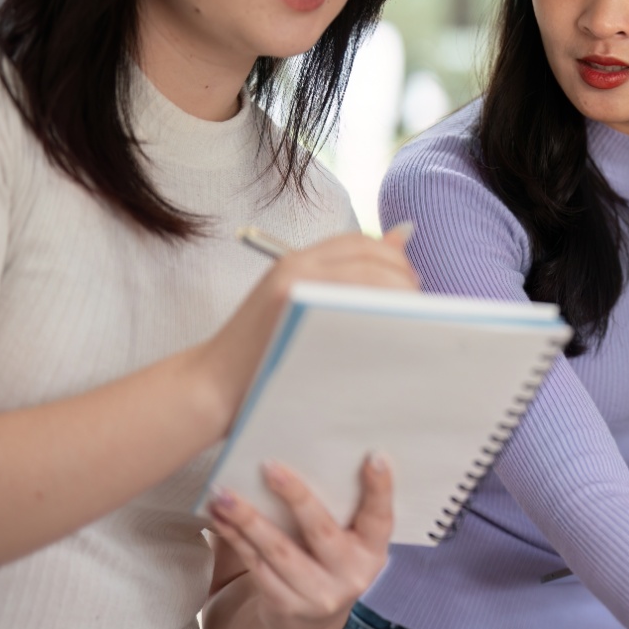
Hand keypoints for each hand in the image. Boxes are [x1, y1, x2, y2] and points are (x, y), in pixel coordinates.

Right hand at [200, 227, 417, 428]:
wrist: (211, 389)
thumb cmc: (262, 357)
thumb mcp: (300, 311)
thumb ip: (343, 284)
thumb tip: (403, 239)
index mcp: (298, 261)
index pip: (362, 245)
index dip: (395, 261)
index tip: (412, 289)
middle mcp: (296, 264)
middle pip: (369, 256)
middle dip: (403, 278)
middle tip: (418, 309)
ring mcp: (293, 285)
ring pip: (366, 274)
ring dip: (396, 295)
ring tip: (408, 324)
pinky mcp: (291, 308)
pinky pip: (351, 301)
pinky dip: (377, 312)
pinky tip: (388, 336)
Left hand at [207, 455, 393, 628]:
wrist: (310, 624)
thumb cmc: (327, 561)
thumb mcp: (348, 543)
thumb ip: (341, 510)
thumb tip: (309, 456)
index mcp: (373, 551)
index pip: (379, 516)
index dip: (380, 488)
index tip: (375, 456)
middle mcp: (351, 575)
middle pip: (321, 530)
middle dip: (295, 496)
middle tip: (270, 466)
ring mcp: (318, 595)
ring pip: (278, 550)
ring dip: (247, 519)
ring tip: (224, 494)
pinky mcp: (285, 606)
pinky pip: (256, 565)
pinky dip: (235, 539)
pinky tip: (219, 518)